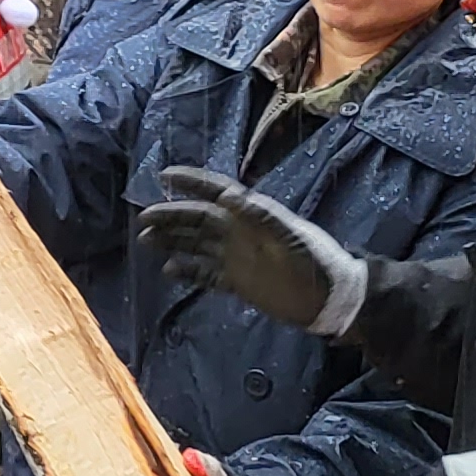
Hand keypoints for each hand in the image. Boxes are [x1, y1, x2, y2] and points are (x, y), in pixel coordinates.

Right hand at [137, 167, 368, 334]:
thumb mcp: (291, 236)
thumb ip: (261, 216)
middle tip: (144, 219)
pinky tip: (169, 270)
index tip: (164, 176)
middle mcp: (240, 232)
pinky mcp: (238, 282)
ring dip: (172, 241)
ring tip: (146, 242)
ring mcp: (238, 257)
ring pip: (197, 244)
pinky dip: (187, 271)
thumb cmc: (315, 263)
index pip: (217, 191)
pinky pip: (206, 273)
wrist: (331, 300)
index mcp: (252, 215)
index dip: (191, 182)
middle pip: (199, 218)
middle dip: (171, 215)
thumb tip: (230, 195)